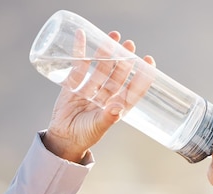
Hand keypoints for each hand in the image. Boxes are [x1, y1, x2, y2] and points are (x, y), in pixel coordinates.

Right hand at [44, 31, 155, 162]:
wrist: (62, 138)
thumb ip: (108, 118)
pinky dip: (80, 51)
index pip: (134, 88)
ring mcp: (91, 88)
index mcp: (117, 106)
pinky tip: (82, 36)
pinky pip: (78, 65)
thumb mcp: (97, 127)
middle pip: (118, 74)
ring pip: (101, 67)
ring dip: (106, 52)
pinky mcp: (74, 84)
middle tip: (130, 44)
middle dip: (125, 59)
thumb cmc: (84, 136)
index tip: (150, 61)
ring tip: (113, 36)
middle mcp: (107, 96)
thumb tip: (118, 109)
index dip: (143, 76)